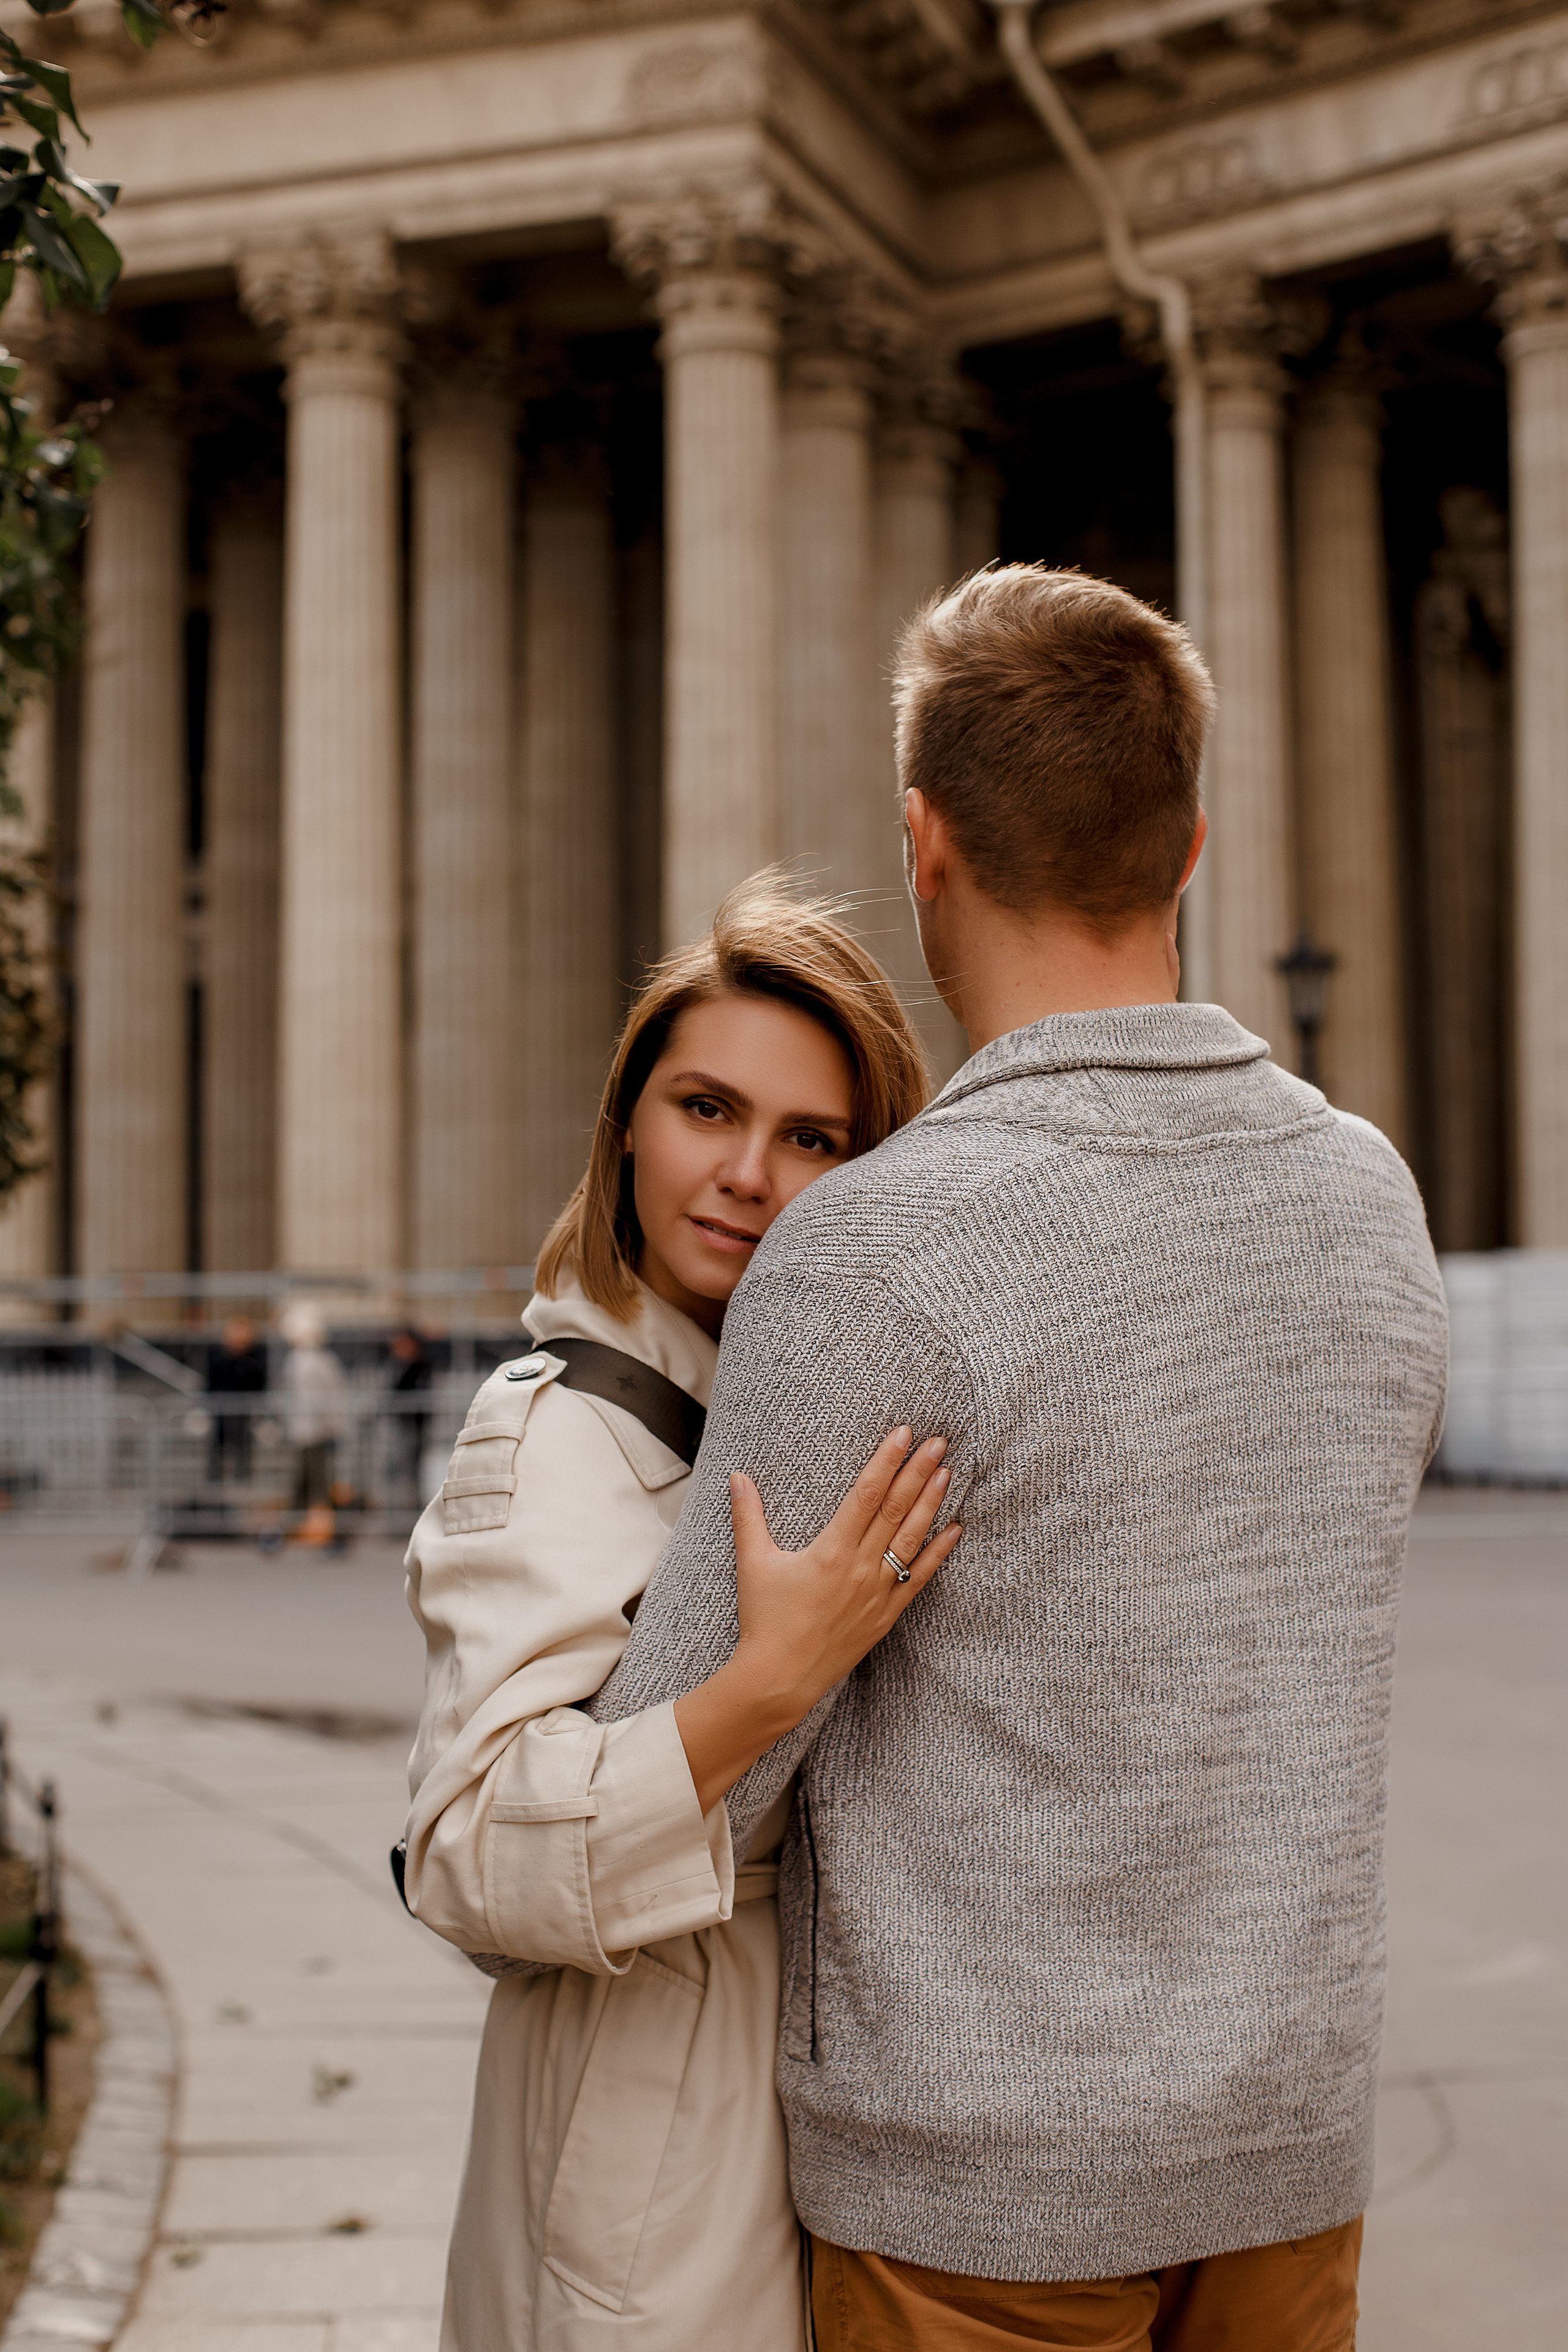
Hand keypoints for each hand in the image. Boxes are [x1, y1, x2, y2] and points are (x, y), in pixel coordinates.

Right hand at [673, 1428, 959, 1813]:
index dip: (886, 1461)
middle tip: (938, 1441)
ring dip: (931, 1503)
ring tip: (947, 1472)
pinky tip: (955, 1529)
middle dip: (918, 1472)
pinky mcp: (886, 1615)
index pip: (866, 1494)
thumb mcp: (753, 1564)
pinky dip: (939, 1553)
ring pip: (912, 1539)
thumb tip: (737, 1477)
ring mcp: (877, 1592)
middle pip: (896, 1510)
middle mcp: (860, 1568)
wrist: (780, 1679)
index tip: (903, 1434)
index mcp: (830, 1550)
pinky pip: (919, 1578)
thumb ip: (748, 1516)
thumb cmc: (764, 1621)